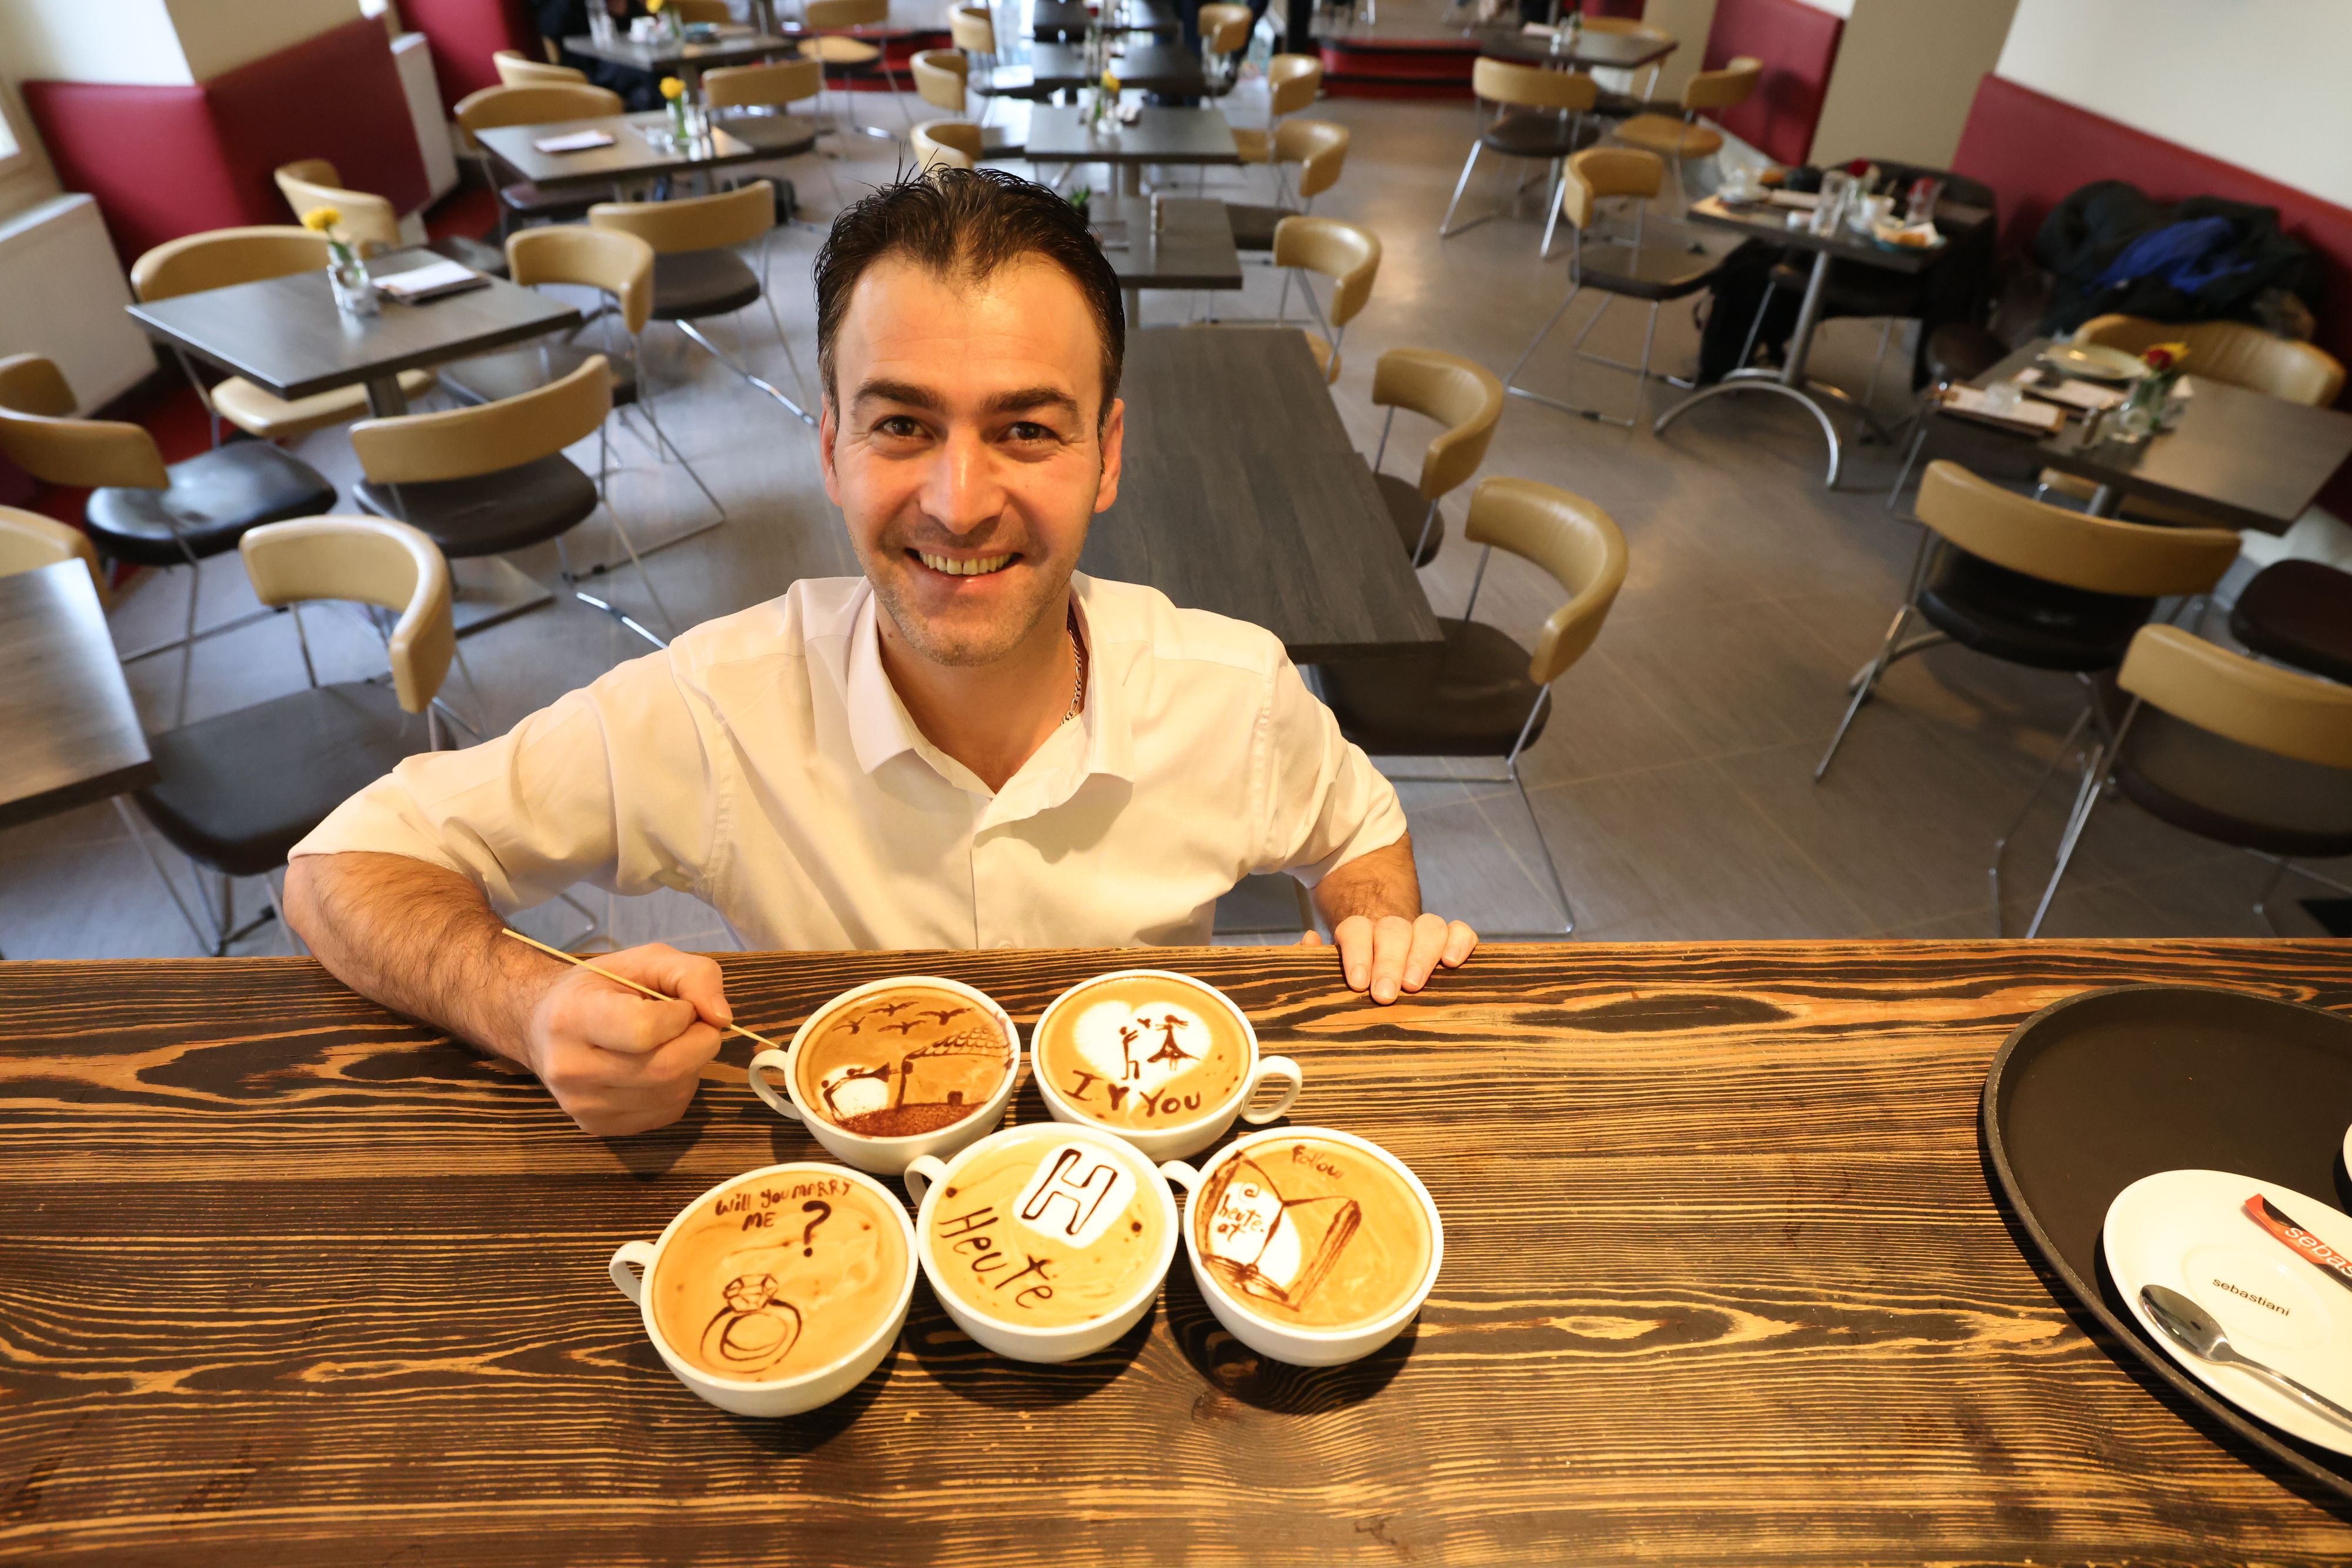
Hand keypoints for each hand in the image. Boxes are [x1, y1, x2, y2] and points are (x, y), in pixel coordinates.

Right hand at [520, 943, 730, 1135]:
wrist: (544, 1024)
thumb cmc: (601, 987)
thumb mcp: (648, 960)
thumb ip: (694, 975)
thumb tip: (722, 1019)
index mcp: (573, 1017)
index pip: (644, 1029)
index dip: (680, 1015)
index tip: (677, 1004)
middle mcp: (571, 1068)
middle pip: (666, 1068)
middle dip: (699, 1041)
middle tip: (690, 1023)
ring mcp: (582, 1105)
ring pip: (672, 1093)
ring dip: (691, 1065)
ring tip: (669, 1043)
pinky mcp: (599, 1127)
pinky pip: (666, 1112)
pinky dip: (679, 1087)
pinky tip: (658, 1066)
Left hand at [1302, 913, 1477, 1003]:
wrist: (1384, 961)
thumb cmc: (1356, 976)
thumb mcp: (1328, 969)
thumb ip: (1312, 957)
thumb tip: (1309, 939)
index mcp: (1360, 933)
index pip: (1357, 929)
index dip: (1357, 953)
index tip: (1359, 983)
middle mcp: (1392, 928)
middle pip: (1393, 929)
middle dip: (1389, 962)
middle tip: (1385, 994)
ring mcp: (1422, 931)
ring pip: (1428, 926)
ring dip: (1422, 954)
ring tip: (1415, 985)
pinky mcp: (1450, 939)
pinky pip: (1460, 930)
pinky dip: (1459, 941)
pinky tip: (1452, 963)